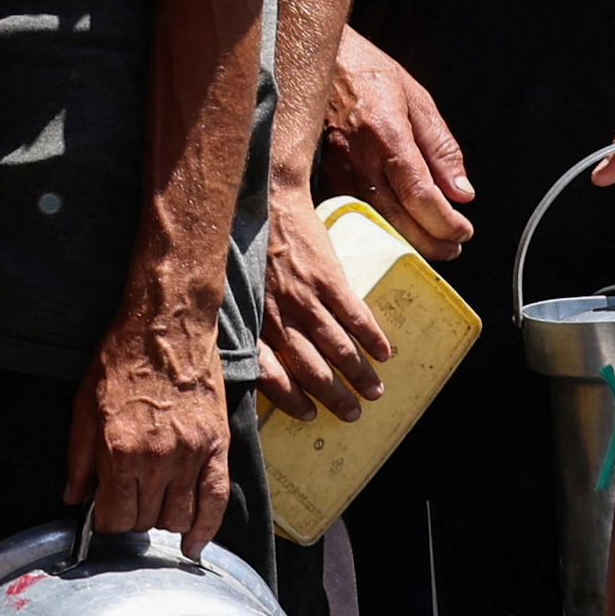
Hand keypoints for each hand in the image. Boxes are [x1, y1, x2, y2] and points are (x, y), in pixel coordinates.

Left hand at [71, 309, 232, 554]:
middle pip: (144, 521)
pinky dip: (205, 529)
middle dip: (133, 519)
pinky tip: (194, 546)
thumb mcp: (84, 406)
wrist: (168, 326)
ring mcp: (190, 456)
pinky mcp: (216, 447)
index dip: (106, 522)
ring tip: (156, 508)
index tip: (105, 515)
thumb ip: (78, 458)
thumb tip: (74, 497)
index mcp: (119, 452)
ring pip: (178, 518)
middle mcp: (156, 461)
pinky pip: (215, 501)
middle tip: (129, 503)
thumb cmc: (122, 360)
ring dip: (164, 522)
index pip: (113, 517)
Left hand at [259, 186, 392, 420]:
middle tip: (352, 412)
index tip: (308, 415)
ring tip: (374, 391)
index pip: (271, 376)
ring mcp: (304, 298)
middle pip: (311, 370)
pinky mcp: (327, 278)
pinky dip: (371, 338)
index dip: (292, 399)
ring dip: (359, 374)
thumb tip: (253, 354)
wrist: (264, 200)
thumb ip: (244, 322)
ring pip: (337, 348)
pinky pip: (354, 316)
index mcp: (251, 324)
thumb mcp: (230, 290)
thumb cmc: (240, 245)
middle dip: (334, 396)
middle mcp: (278, 317)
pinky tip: (384, 352)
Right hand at [321, 27, 472, 253]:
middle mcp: (357, 159)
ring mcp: (333, 172)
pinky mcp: (317, 179)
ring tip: (430, 246)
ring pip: (372, 226)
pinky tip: (393, 236)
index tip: (463, 231)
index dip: (446, 223)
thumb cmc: (366, 73)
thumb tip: (461, 192)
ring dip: (405, 245)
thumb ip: (441, 147)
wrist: (312, 59)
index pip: (420, 196)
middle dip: (432, 243)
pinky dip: (376, 233)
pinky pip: (350, 218)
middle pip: (397, 221)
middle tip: (453, 247)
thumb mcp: (416, 99)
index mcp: (386, 135)